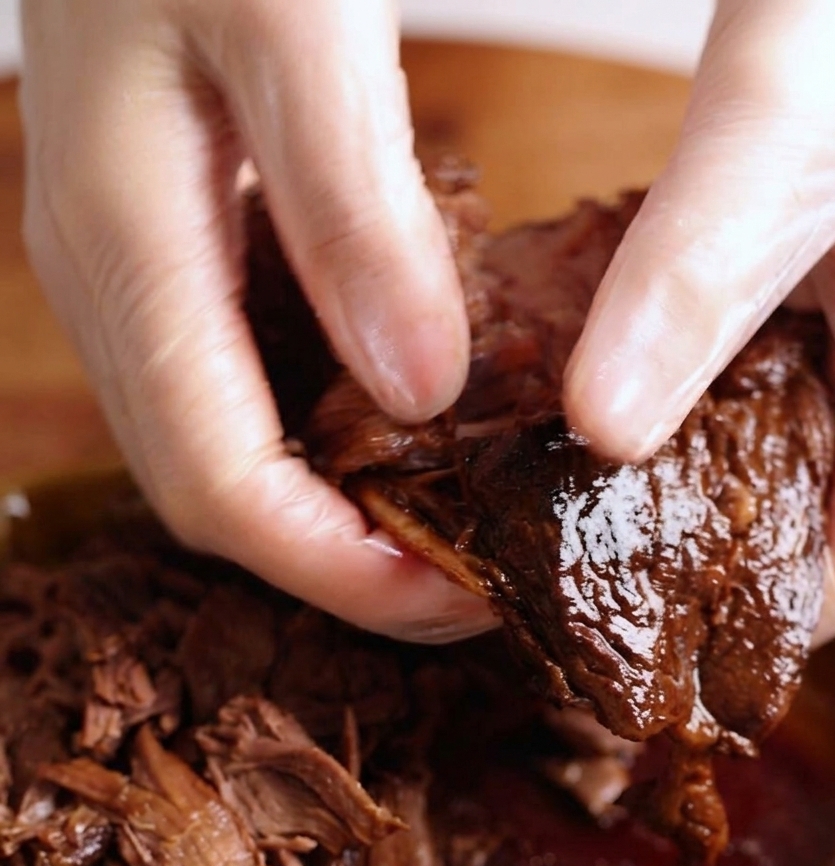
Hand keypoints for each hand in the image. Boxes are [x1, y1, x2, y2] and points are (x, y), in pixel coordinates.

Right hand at [19, 0, 494, 641]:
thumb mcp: (288, 20)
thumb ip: (351, 209)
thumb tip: (414, 392)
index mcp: (129, 249)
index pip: (225, 488)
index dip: (340, 569)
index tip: (461, 596)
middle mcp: (118, 282)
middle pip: (221, 493)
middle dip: (346, 563)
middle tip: (474, 583)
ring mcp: (142, 264)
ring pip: (232, 447)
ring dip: (339, 512)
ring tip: (454, 528)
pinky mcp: (183, 238)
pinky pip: (246, 378)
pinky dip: (329, 434)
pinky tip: (409, 424)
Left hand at [563, 0, 834, 641]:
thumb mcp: (782, 142)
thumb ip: (696, 284)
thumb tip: (607, 431)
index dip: (762, 628)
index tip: (651, 647)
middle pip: (781, 519)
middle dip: (687, 565)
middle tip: (565, 581)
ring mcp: (804, 317)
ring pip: (731, 449)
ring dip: (648, 481)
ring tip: (539, 503)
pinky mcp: (752, 271)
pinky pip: (693, 366)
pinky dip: (632, 391)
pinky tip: (558, 388)